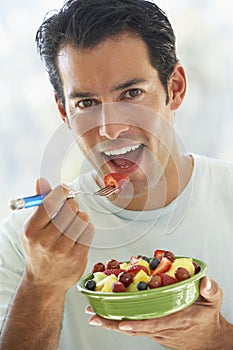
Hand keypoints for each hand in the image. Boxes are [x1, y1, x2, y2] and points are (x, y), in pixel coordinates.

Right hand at [20, 178, 93, 294]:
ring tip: (74, 223)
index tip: (65, 189)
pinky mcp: (78, 256)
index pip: (50, 202)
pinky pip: (90, 230)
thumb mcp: (32, 227)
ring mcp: (63, 250)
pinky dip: (87, 228)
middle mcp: (46, 241)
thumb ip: (39, 203)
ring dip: (81, 217)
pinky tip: (79, 233)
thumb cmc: (38, 250)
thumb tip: (42, 180)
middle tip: (70, 209)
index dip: (61, 192)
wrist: (44, 282)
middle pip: (70, 208)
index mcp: (31, 230)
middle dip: (72, 205)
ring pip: (82, 218)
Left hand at [87, 277, 232, 348]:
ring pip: (131, 327)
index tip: (122, 322)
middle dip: (113, 323)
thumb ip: (211, 290)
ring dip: (112, 322)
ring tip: (94, 314)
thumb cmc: (207, 318)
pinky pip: (134, 325)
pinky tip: (108, 314)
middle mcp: (163, 327)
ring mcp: (157, 330)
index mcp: (177, 319)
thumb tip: (206, 281)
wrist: (208, 340)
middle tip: (94, 315)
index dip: (138, 323)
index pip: (155, 323)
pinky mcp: (154, 329)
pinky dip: (119, 320)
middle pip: (135, 327)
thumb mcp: (213, 301)